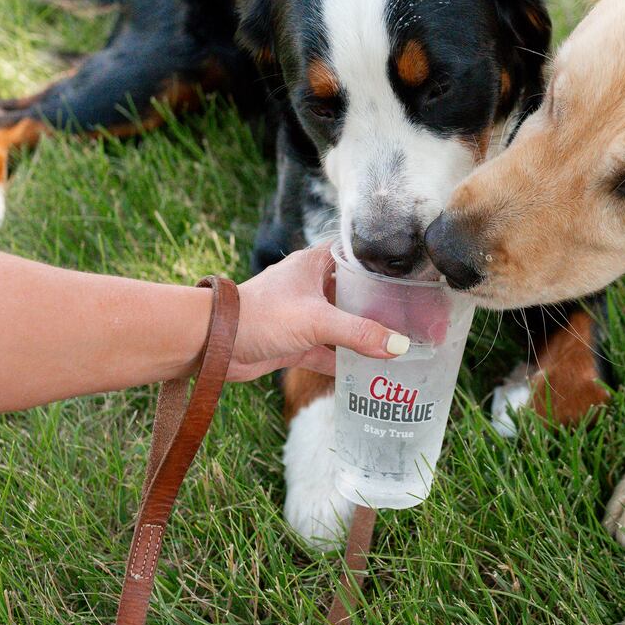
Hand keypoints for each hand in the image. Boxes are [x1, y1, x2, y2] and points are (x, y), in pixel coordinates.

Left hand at [227, 245, 406, 380]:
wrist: (215, 344)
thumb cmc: (260, 316)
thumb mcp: (316, 320)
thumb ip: (358, 332)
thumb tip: (398, 345)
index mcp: (313, 265)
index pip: (353, 254)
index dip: (378, 261)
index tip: (406, 272)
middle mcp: (309, 286)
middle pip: (351, 291)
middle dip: (377, 303)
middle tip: (410, 313)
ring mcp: (302, 315)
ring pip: (341, 322)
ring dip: (362, 334)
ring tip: (396, 343)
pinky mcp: (294, 342)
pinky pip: (327, 350)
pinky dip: (344, 360)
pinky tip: (367, 371)